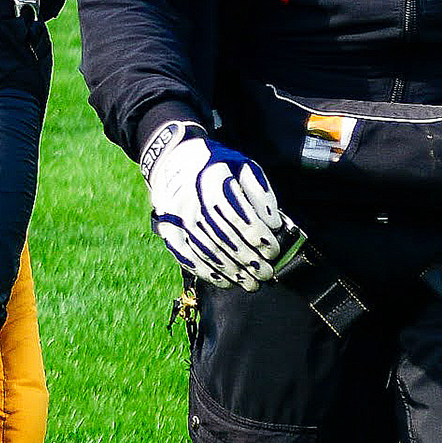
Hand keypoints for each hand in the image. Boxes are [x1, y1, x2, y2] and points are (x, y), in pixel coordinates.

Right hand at [141, 121, 293, 290]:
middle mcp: (193, 202)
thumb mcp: (242, 166)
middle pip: (225, 239)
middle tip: (266, 273)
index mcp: (214, 182)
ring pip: (208, 252)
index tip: (273, 250)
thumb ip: (260, 193)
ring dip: (232, 272)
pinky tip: (224, 281)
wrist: (172, 159)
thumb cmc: (216, 165)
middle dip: (249, 261)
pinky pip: (187, 256)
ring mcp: (178, 218)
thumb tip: (273, 223)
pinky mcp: (168, 230)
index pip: (240, 218)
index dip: (259, 238)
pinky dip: (206, 272)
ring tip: (250, 283)